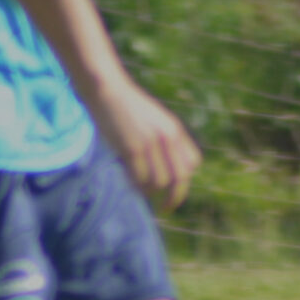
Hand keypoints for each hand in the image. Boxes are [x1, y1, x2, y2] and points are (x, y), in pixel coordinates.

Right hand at [86, 78, 201, 209]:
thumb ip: (161, 140)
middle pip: (180, 178)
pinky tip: (130, 185)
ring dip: (150, 192)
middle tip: (165, 209)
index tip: (174, 190)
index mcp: (174, 130)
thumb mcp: (153, 120)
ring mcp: (150, 143)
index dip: (185, 180)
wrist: (106, 89)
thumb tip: (162, 168)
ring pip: (160, 182)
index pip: (192, 163)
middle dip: (174, 198)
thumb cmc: (126, 107)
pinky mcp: (132, 148)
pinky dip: (136, 187)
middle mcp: (167, 137)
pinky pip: (140, 178)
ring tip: (140, 192)